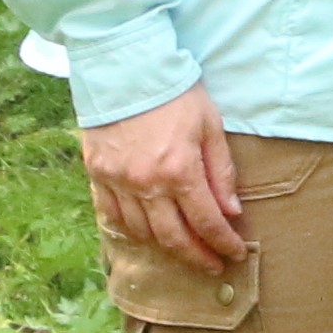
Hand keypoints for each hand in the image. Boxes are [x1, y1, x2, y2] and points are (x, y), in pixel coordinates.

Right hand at [81, 83, 244, 275]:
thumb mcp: (210, 126)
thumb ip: (221, 172)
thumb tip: (231, 211)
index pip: (206, 222)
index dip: (223, 243)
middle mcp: (146, 184)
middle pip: (173, 237)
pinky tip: (147, 233)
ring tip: (184, 250)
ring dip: (165, 248)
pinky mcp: (96, 175)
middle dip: (197, 256)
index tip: (236, 253)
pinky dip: (132, 229)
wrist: (124, 67)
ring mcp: (117, 182)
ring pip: (142, 232)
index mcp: (179, 171)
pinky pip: (112, 215)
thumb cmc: (175, 93)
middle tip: (213, 265)